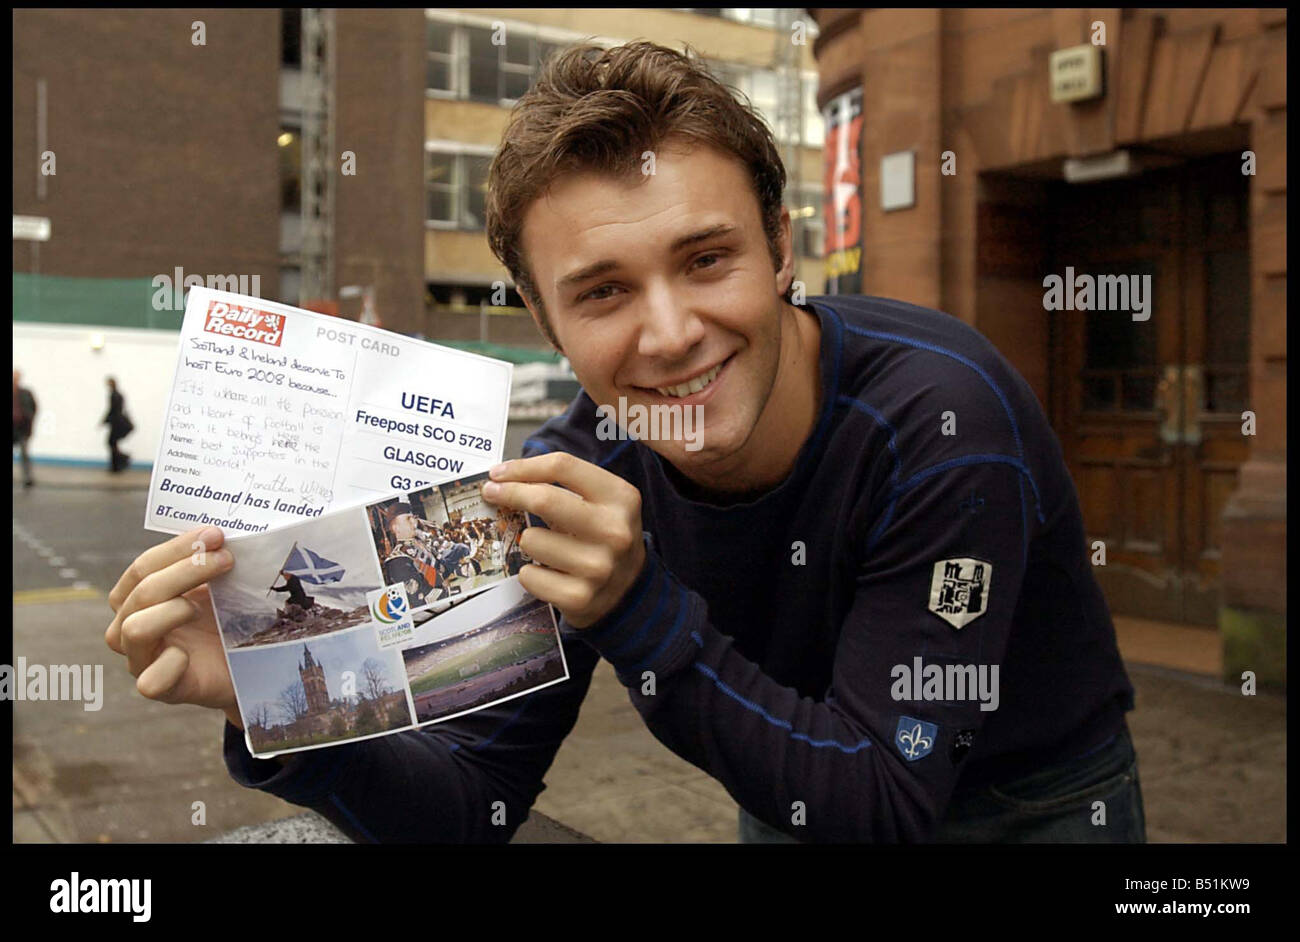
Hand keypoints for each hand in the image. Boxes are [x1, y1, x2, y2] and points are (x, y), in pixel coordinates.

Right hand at [106, 526, 242, 727]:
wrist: (251, 665)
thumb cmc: (228, 620)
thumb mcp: (218, 586)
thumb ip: (211, 560)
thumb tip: (222, 531)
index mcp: (138, 598)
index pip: (143, 567)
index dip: (177, 548)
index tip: (215, 535)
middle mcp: (130, 627)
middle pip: (142, 592)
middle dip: (186, 569)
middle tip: (226, 558)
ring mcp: (143, 660)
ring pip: (133, 629)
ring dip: (172, 610)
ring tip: (202, 607)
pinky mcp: (164, 689)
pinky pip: (149, 681)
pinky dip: (169, 664)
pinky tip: (188, 655)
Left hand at [481, 453, 645, 628]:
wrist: (628, 590)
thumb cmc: (602, 537)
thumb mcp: (600, 503)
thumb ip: (563, 487)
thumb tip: (504, 479)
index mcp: (620, 497)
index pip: (563, 466)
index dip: (523, 467)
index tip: (498, 473)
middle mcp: (614, 530)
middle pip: (545, 499)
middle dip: (509, 493)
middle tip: (492, 493)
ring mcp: (598, 567)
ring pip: (531, 539)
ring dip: (527, 541)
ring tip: (544, 547)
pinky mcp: (580, 597)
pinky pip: (529, 575)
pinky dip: (529, 572)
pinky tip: (546, 573)